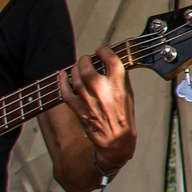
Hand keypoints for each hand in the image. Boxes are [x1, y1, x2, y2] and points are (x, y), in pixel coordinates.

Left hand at [58, 48, 134, 174]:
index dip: (105, 51)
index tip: (102, 50)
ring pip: (76, 78)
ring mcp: (89, 102)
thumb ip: (121, 78)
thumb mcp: (129, 95)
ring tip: (78, 65)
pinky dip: (62, 82)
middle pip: (88, 67)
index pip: (111, 60)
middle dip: (86, 59)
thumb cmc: (124, 118)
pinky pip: (66, 93)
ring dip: (75, 68)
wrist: (116, 141)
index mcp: (119, 87)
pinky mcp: (79, 110)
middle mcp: (103, 93)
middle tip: (87, 58)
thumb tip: (111, 63)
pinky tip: (63, 75)